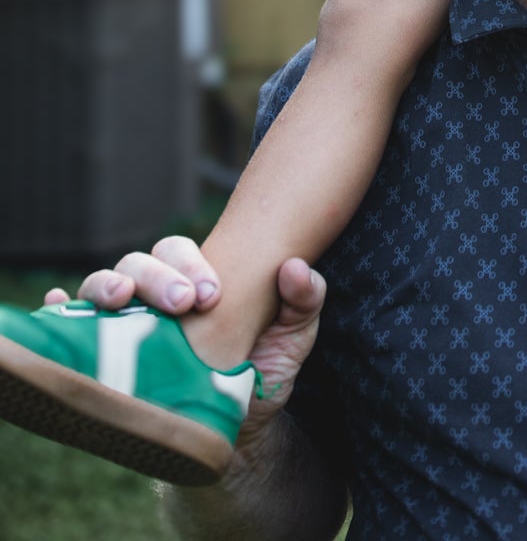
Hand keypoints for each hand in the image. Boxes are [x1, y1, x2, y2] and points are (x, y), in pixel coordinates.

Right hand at [46, 238, 326, 447]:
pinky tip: (61, 303)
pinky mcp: (104, 356)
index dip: (189, 263)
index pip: (180, 252)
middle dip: (157, 275)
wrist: (233, 435)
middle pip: (141, 262)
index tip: (210, 293)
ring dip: (108, 284)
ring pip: (105, 284)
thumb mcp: (292, 339)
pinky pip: (73, 325)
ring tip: (122, 299)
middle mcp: (155, 295)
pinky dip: (63, 308)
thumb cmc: (260, 373)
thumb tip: (297, 267)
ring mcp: (127, 323)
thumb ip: (305, 300)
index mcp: (195, 280)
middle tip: (182, 302)